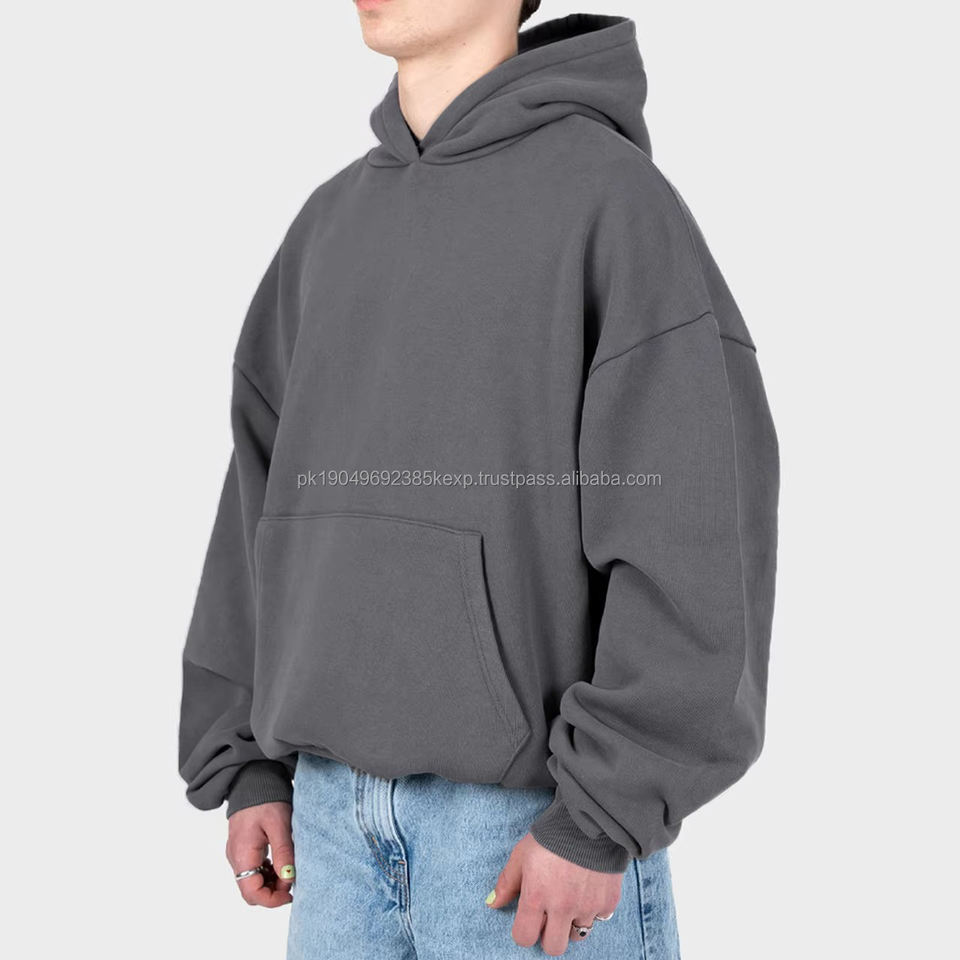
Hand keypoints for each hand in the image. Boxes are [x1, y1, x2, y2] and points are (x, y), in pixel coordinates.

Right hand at [226, 801, 295, 906]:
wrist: (252, 780)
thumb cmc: (265, 798)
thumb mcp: (279, 824)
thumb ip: (283, 852)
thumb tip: (289, 878)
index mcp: (242, 854)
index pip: (251, 893)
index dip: (271, 900)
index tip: (291, 893)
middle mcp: (235, 858)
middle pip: (250, 890)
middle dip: (272, 892)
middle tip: (293, 880)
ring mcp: (237, 853)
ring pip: (252, 881)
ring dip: (271, 882)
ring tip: (290, 869)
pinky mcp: (242, 847)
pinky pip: (253, 869)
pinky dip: (267, 872)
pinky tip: (281, 862)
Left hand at [487, 833, 622, 955]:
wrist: (589, 819)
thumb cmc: (551, 835)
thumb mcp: (522, 854)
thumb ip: (507, 882)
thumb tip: (492, 904)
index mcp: (536, 897)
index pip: (524, 937)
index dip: (524, 930)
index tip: (529, 919)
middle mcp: (562, 907)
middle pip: (553, 947)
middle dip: (549, 934)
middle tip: (550, 914)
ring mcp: (587, 906)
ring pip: (577, 935)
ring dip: (572, 922)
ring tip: (570, 898)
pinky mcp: (608, 901)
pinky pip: (599, 918)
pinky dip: (593, 908)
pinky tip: (588, 888)